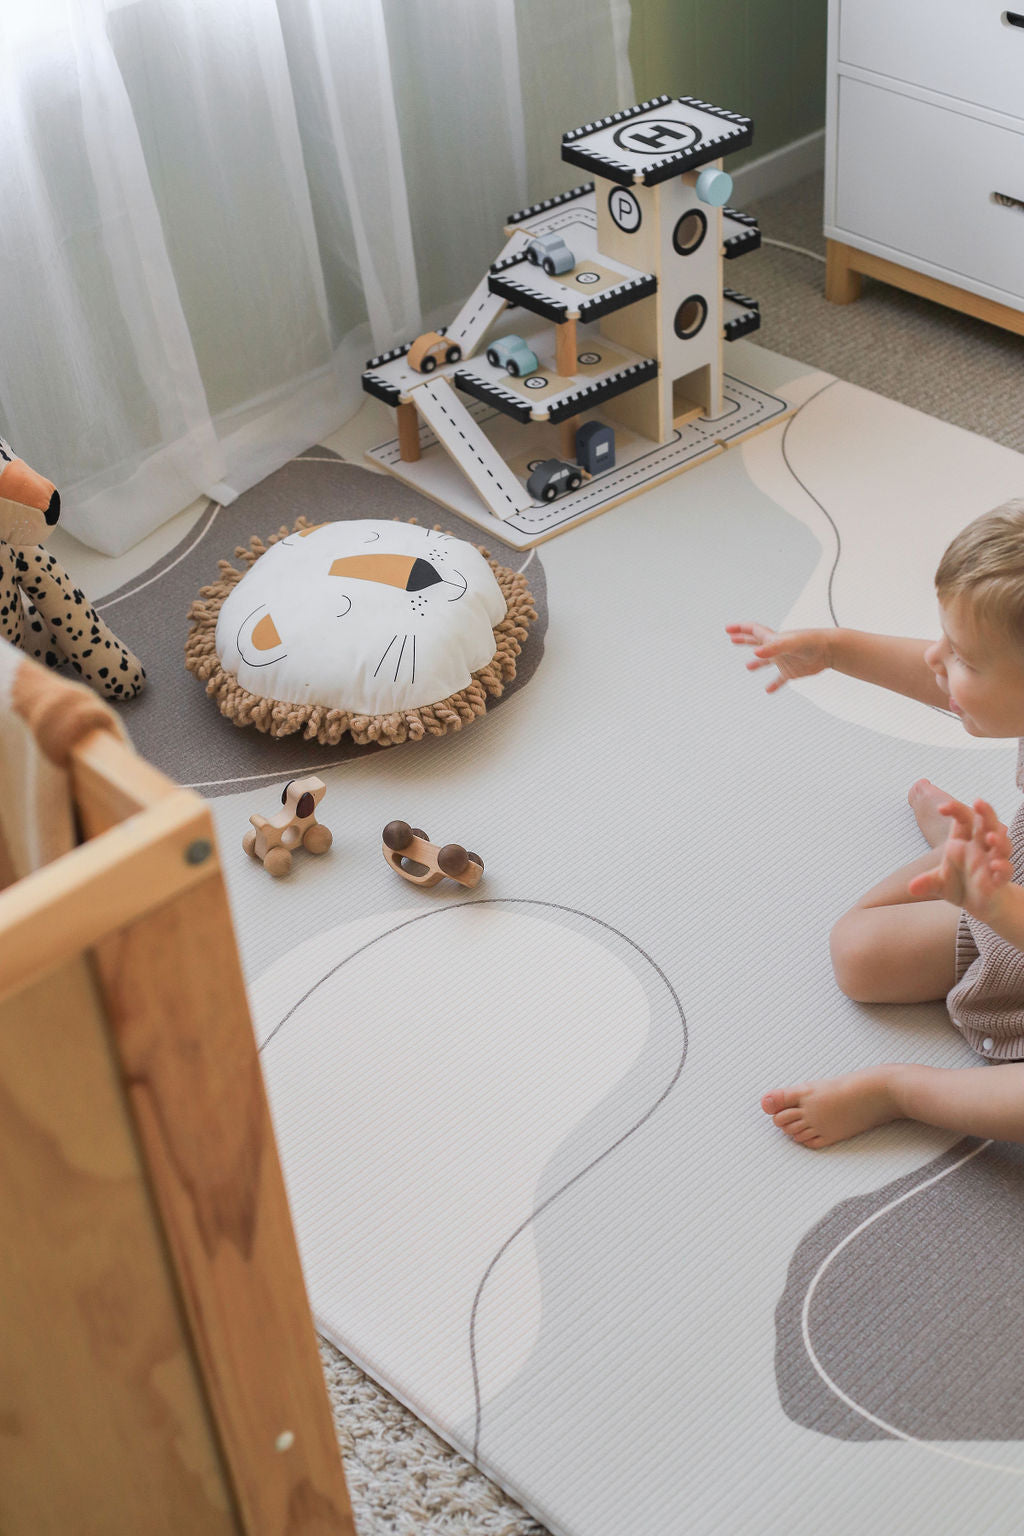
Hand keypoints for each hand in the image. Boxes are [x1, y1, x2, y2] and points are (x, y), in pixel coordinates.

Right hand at [725, 622, 831, 693]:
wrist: (831, 650)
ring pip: (767, 661)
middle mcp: (777, 648)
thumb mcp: (790, 644)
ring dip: (757, 664)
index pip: (753, 631)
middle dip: (744, 640)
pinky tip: (768, 690)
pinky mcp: (792, 671)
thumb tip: (755, 654)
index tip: (728, 629)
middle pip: (757, 643)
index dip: (740, 629)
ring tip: (748, 667)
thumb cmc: (812, 642)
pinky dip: (774, 685)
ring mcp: (784, 660)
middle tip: (732, 639)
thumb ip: (773, 647)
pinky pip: (780, 679)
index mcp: (773, 638)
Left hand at [907, 797, 1012, 918]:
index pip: (963, 819)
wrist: (981, 904)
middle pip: (988, 825)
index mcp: (964, 843)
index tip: (941, 808)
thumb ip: (926, 882)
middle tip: (978, 802)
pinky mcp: (999, 880)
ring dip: (998, 840)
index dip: (955, 810)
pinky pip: (1005, 871)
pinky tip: (996, 865)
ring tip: (990, 837)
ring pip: (1002, 846)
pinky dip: (1003, 867)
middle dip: (985, 813)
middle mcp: (980, 849)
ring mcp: (992, 863)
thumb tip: (911, 888)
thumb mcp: (939, 883)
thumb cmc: (960, 885)